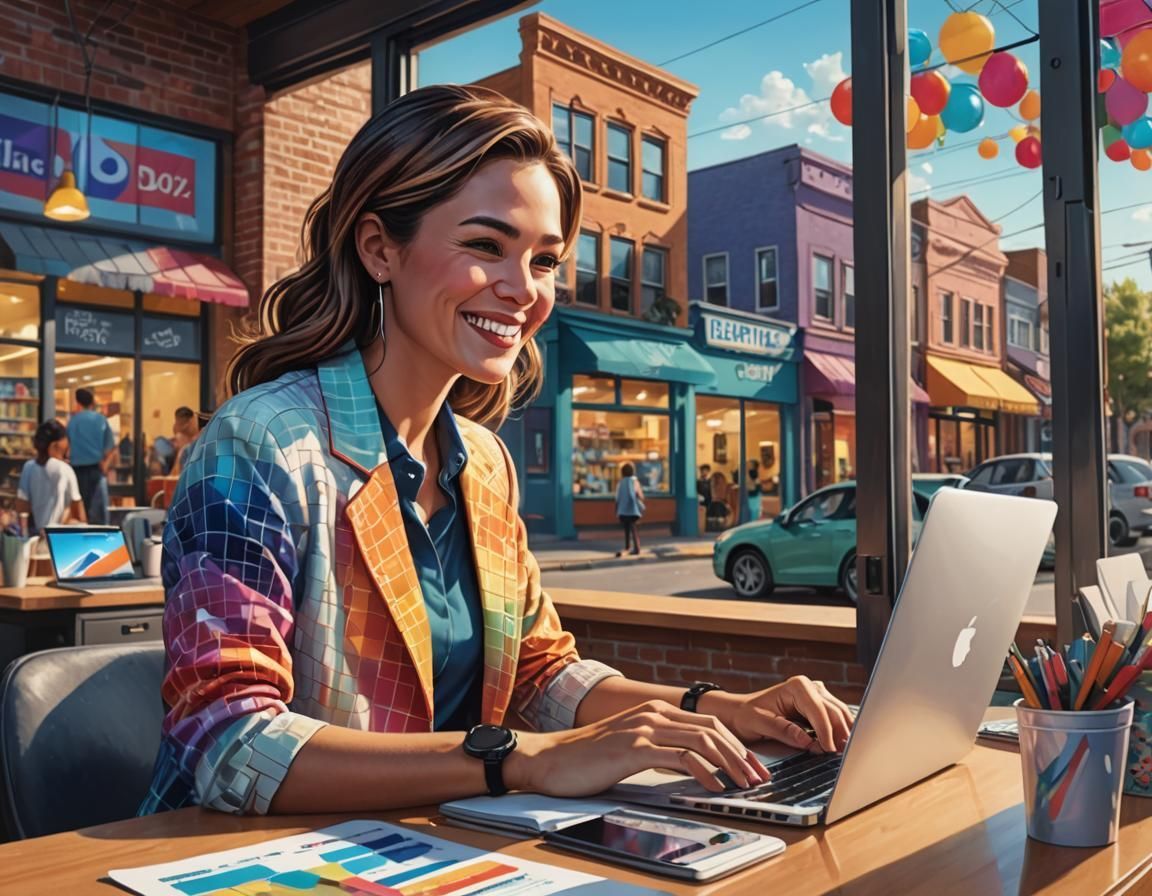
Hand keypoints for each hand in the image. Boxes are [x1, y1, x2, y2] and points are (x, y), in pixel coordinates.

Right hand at [504, 699, 770, 797]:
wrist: (549, 759)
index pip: (708, 722)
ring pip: (702, 740)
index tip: (753, 765)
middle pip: (713, 728)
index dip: (736, 743)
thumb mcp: (630, 747)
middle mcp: (652, 713)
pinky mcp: (633, 748)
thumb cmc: (586, 758)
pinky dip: (704, 772)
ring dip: (730, 763)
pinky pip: (680, 757)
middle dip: (742, 753)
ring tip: (744, 784)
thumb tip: (692, 766)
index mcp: (655, 710)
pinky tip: (714, 787)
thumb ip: (659, 748)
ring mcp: (643, 728)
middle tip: (759, 776)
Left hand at [719, 676, 854, 752]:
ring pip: (839, 714)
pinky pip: (835, 718)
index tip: (829, 750)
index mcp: (797, 686)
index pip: (819, 710)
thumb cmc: (746, 716)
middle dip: (839, 733)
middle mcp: (810, 686)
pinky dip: (839, 732)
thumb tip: (808, 741)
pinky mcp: (818, 706)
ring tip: (843, 754)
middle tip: (842, 756)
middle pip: (834, 711)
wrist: (740, 712)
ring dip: (843, 733)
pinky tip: (838, 746)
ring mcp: (816, 695)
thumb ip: (784, 731)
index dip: (826, 732)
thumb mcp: (760, 723)